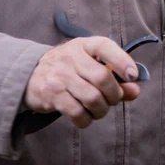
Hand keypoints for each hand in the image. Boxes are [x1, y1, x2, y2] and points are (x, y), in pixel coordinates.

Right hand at [24, 37, 140, 128]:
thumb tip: (135, 91)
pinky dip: (86, 120)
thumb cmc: (69, 69)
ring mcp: (59, 75)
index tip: (132, 76)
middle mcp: (70, 57)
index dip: (122, 61)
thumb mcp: (90, 64)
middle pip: (103, 78)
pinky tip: (85, 117)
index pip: (105, 47)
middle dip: (114, 94)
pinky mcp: (51, 95)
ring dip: (102, 109)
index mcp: (83, 45)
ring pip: (92, 98)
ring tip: (99, 110)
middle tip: (113, 100)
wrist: (29, 76)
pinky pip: (77, 112)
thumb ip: (115, 77)